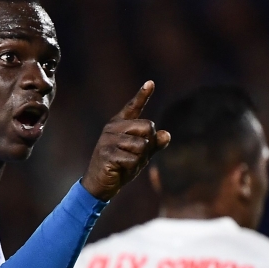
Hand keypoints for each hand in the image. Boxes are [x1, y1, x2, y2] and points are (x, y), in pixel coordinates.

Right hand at [82, 81, 170, 200]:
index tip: (151, 82)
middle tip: (135, 156)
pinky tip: (121, 169)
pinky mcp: (107, 153)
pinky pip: (133, 158)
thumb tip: (167, 134)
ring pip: (142, 145)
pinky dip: (132, 167)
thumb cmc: (120, 167)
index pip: (134, 107)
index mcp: (121, 124)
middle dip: (148, 145)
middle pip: (148, 127)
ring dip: (140, 159)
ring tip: (126, 163)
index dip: (143, 95)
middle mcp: (113, 127)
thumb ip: (153, 144)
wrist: (101, 184)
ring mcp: (109, 139)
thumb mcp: (140, 155)